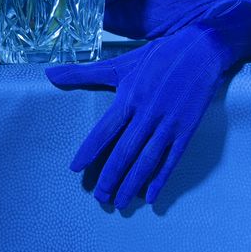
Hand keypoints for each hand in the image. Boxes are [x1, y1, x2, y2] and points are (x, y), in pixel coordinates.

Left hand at [44, 25, 229, 207]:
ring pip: (146, 160)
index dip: (89, 151)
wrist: (201, 49)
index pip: (104, 131)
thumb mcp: (120, 63)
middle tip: (99, 197)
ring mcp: (168, 124)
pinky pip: (171, 159)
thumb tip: (49, 74)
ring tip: (120, 202)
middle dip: (110, 177)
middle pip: (124, 152)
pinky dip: (161, 179)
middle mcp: (147, 114)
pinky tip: (151, 196)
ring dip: (131, 183)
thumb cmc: (157, 56)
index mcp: (129, 98)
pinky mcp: (186, 130)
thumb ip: (84, 73)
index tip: (76, 169)